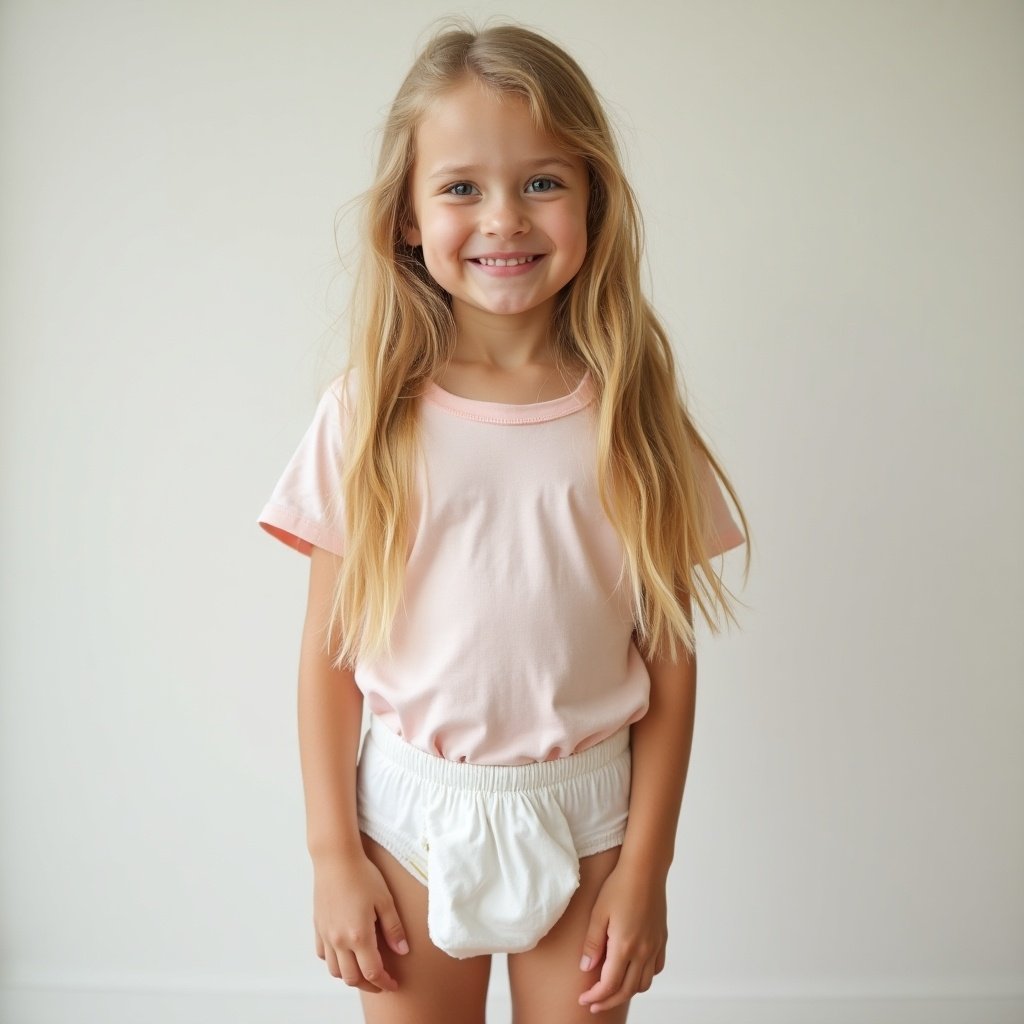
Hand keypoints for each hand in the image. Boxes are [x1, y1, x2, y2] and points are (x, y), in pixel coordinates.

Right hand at [312, 851, 408, 992]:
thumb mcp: (385, 900)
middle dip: (369, 985)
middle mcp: (339, 940)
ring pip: (335, 970)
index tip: (393, 984)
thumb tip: (402, 950)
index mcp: (359, 936)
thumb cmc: (363, 875)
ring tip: (364, 970)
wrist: (336, 859)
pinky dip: (334, 961)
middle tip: (381, 981)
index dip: (384, 983)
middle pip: (352, 977)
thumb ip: (393, 929)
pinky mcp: (318, 927)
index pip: (373, 972)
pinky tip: (344, 954)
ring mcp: (326, 935)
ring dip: (350, 976)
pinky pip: (323, 955)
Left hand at [577, 862, 667, 1012]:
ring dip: (627, 991)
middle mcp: (643, 950)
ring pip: (644, 983)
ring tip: (611, 988)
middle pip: (627, 990)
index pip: (610, 984)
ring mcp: (655, 946)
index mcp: (624, 945)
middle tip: (593, 1003)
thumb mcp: (598, 912)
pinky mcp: (661, 939)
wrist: (645, 869)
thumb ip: (592, 943)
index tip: (583, 999)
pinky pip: (656, 968)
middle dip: (609, 1001)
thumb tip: (586, 968)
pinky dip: (643, 977)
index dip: (596, 996)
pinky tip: (632, 970)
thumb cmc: (619, 886)